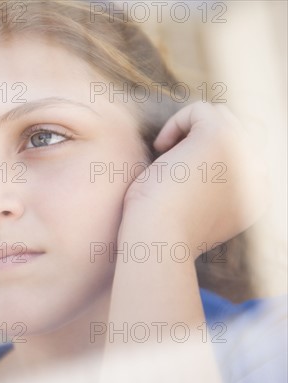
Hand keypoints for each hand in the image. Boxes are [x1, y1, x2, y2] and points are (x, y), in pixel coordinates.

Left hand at [122, 102, 268, 256]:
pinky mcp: (220, 137)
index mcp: (256, 196)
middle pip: (238, 131)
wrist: (159, 239)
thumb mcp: (191, 212)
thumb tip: (195, 158)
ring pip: (222, 116)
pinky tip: (160, 148)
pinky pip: (200, 109)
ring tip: (166, 155)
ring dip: (190, 129)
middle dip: (202, 137)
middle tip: (172, 160)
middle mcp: (257, 174)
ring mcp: (243, 152)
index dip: (207, 156)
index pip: (243, 156)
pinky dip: (176, 124)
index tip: (179, 176)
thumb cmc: (162, 231)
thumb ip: (207, 189)